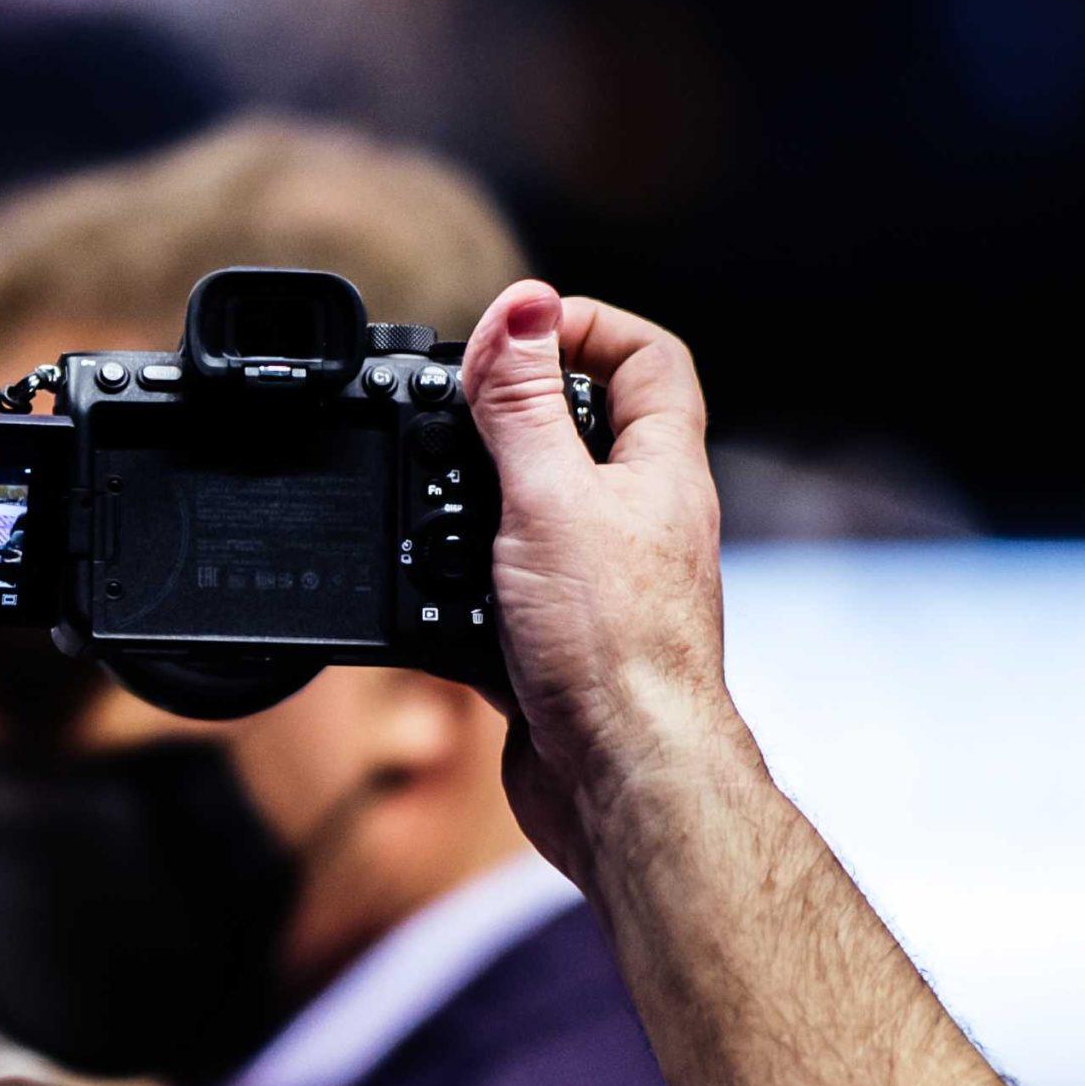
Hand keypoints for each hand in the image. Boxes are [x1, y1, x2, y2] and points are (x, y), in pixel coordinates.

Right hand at [459, 280, 741, 881]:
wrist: (622, 782)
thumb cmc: (614, 647)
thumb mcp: (549, 496)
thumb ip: (524, 403)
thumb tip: (522, 303)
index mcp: (658, 470)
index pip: (648, 359)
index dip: (586, 326)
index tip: (514, 332)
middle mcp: (638, 522)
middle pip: (584, 429)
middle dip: (511, 412)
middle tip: (451, 409)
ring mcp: (600, 586)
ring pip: (535, 514)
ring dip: (476, 503)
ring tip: (429, 496)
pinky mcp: (557, 646)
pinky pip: (501, 595)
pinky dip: (457, 592)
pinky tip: (426, 597)